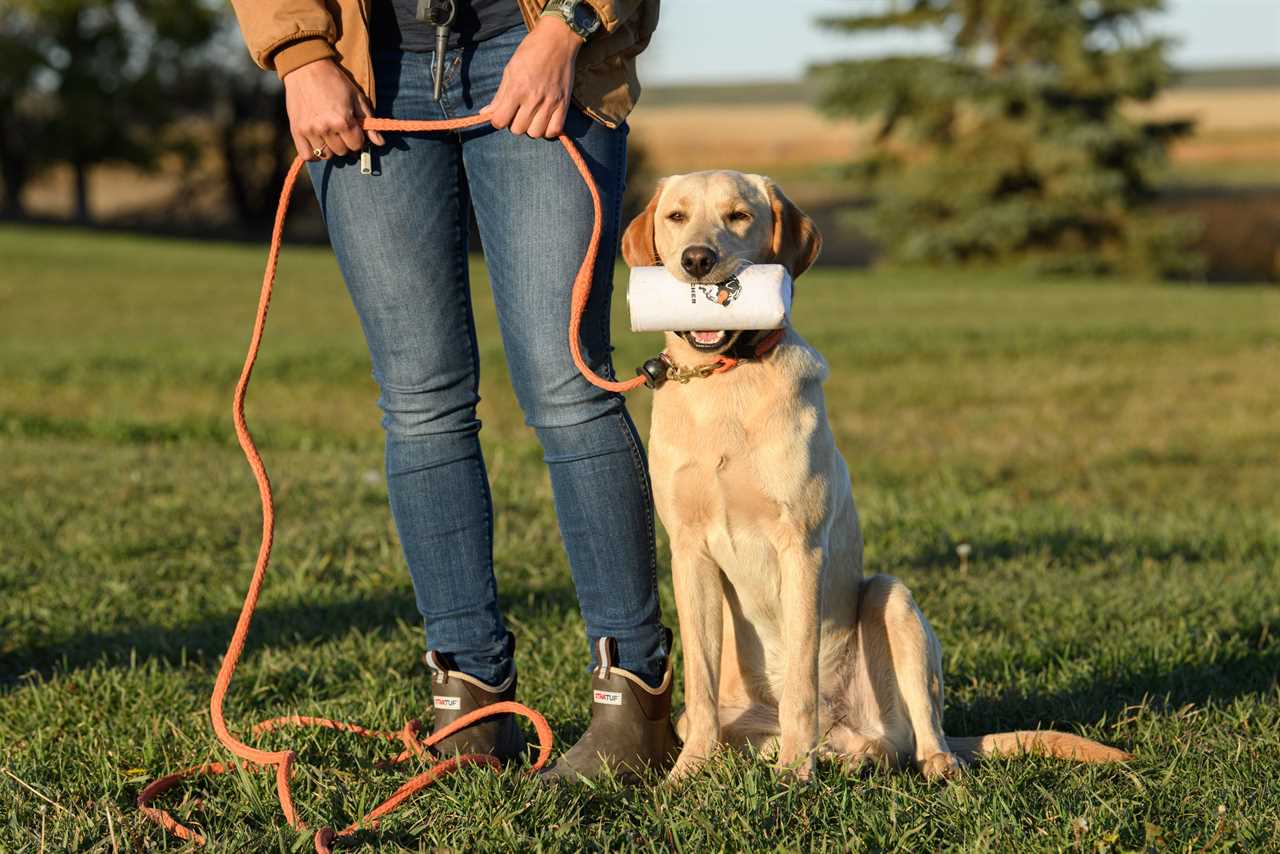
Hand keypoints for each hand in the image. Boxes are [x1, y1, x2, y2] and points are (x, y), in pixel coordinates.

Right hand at [283, 59, 385, 160]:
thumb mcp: (357, 98)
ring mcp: (309, 131)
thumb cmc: (335, 82)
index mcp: (343, 121)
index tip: (355, 132)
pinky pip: (307, 155)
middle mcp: (326, 128)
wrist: (306, 68)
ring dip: (330, 148)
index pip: (356, 146)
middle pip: (342, 152)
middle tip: (341, 131)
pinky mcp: (296, 130)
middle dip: (345, 144)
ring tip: (329, 135)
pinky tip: (318, 144)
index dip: (358, 140)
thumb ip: (369, 123)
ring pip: (326, 155)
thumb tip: (380, 143)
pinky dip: (314, 154)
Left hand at [480, 16, 581, 137]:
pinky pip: (554, 130)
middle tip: (518, 111)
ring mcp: (550, 103)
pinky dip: (548, 130)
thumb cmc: (530, 52)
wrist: (557, 40)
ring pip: (535, 133)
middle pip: (517, 130)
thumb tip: (485, 113)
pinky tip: (545, 120)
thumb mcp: (510, 70)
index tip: (502, 114)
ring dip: (531, 128)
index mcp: (516, 89)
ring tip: (532, 116)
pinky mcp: (564, 104)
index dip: (498, 120)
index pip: (500, 121)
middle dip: (514, 123)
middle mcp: (533, 99)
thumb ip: (499, 95)